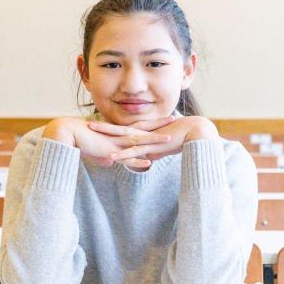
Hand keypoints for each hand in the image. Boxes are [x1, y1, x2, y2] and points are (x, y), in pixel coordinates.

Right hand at [42, 116, 173, 167]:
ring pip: (139, 141)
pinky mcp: (109, 151)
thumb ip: (105, 156)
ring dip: (154, 141)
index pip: (139, 126)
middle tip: (175, 117)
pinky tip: (148, 163)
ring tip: (169, 139)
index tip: (165, 118)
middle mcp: (119, 136)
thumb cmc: (79, 141)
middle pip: (143, 128)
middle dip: (159, 124)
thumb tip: (110, 162)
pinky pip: (126, 157)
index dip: (153, 123)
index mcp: (118, 133)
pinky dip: (137, 161)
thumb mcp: (96, 150)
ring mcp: (115, 143)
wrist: (66, 134)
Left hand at [88, 116, 219, 164]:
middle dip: (103, 127)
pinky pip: (135, 152)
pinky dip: (123, 155)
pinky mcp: (152, 147)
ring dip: (107, 135)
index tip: (98, 126)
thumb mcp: (163, 147)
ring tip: (92, 132)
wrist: (195, 131)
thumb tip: (147, 159)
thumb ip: (154, 152)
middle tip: (88, 124)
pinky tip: (112, 158)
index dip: (111, 128)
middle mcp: (143, 133)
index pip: (124, 129)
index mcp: (145, 132)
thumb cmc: (182, 138)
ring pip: (123, 137)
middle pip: (119, 129)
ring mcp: (146, 139)